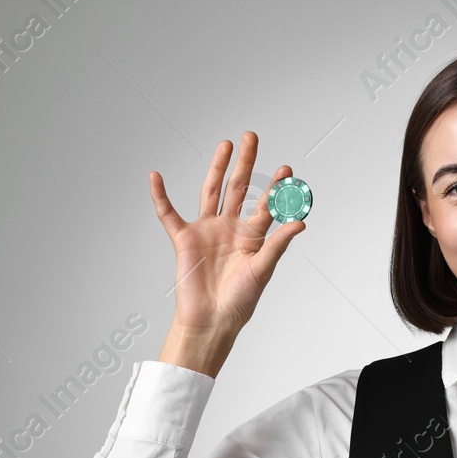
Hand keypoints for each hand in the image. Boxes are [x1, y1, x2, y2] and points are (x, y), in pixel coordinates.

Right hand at [151, 131, 306, 336]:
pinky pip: (168, 213)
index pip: (265, 204)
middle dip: (246, 163)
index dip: (275, 187)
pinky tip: (155, 177)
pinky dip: (160, 196)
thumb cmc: (240, 300)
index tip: (287, 169)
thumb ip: (278, 243)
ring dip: (217, 168)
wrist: (212, 320)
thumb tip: (301, 222)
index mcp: (251, 236)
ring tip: (225, 145)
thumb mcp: (263, 269)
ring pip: (211, 191)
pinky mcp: (184, 238)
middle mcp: (230, 228)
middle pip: (238, 188)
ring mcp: (207, 230)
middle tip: (251, 137)